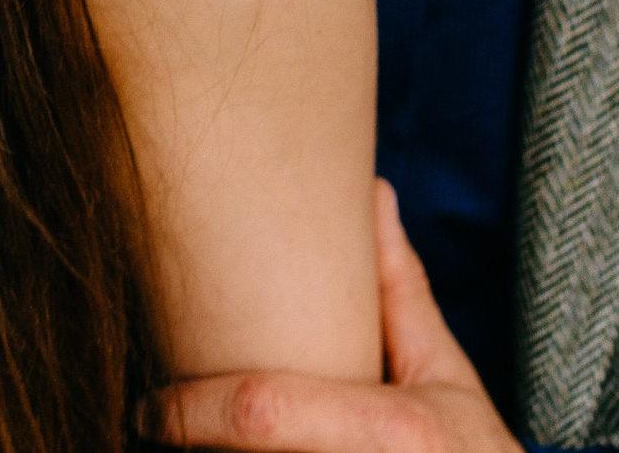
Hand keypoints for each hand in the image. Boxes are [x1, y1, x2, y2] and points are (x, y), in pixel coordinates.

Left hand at [139, 182, 521, 452]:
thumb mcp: (443, 375)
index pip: (259, 412)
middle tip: (156, 432)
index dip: (190, 412)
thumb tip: (374, 192)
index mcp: (389, 431)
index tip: (149, 407)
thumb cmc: (469, 450)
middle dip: (195, 446)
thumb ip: (400, 292)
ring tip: (184, 449)